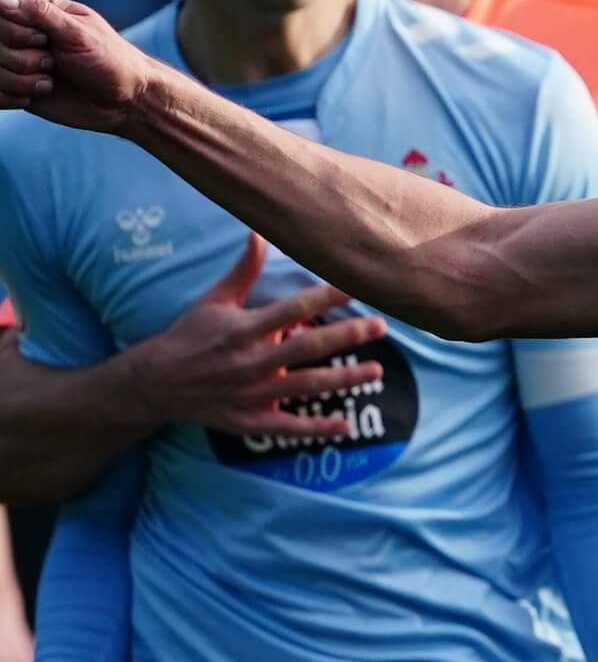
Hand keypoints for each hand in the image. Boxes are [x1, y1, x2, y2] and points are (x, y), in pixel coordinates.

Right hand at [0, 0, 158, 131]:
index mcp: (36, 7)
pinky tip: (38, 94)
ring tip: (50, 80)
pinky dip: (12, 97)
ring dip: (21, 81)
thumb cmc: (109, 60)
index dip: (16, 32)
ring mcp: (15, 59)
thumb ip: (40, 13)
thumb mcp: (79, 33)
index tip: (44, 41)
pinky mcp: (13, 85)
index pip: (0, 13)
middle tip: (53, 63)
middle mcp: (20, 30)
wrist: (124, 101)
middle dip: (22, 59)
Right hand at [124, 234, 386, 439]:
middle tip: (379, 327)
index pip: (291, 309)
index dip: (323, 298)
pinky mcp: (249, 419)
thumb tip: (258, 233)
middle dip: (345, 337)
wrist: (154, 382)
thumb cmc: (189, 335)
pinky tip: (345, 426)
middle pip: (306, 348)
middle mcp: (250, 361)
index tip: (353, 288)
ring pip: (305, 386)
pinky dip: (316, 429)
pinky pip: (287, 426)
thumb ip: (243, 271)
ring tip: (376, 371)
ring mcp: (251, 393)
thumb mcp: (214, 301)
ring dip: (343, 380)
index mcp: (243, 330)